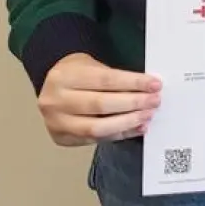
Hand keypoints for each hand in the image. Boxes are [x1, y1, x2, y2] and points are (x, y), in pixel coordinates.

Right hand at [38, 53, 162, 146]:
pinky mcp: (62, 139)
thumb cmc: (76, 74)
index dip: (133, 83)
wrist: (49, 89)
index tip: (155, 85)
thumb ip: (115, 78)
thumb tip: (147, 90)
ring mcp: (57, 123)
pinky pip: (96, 140)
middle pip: (101, 105)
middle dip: (133, 104)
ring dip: (128, 122)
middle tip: (154, 101)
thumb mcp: (91, 66)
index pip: (105, 80)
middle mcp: (56, 101)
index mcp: (64, 77)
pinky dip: (120, 134)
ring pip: (97, 128)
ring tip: (147, 116)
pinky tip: (136, 128)